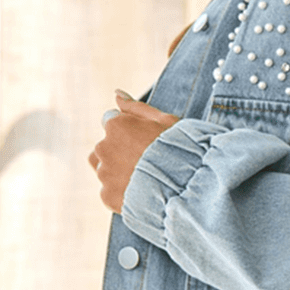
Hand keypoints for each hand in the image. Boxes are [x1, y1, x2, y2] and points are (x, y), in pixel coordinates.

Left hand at [89, 92, 180, 212]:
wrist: (187, 189)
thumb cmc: (181, 150)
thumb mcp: (165, 121)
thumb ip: (136, 107)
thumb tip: (116, 93)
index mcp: (116, 125)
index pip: (110, 121)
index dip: (128, 130)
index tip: (143, 140)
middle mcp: (104, 147)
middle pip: (104, 146)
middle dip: (118, 151)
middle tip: (145, 162)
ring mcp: (104, 173)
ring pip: (102, 169)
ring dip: (115, 171)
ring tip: (140, 178)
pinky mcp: (107, 195)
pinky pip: (108, 191)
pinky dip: (120, 192)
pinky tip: (140, 193)